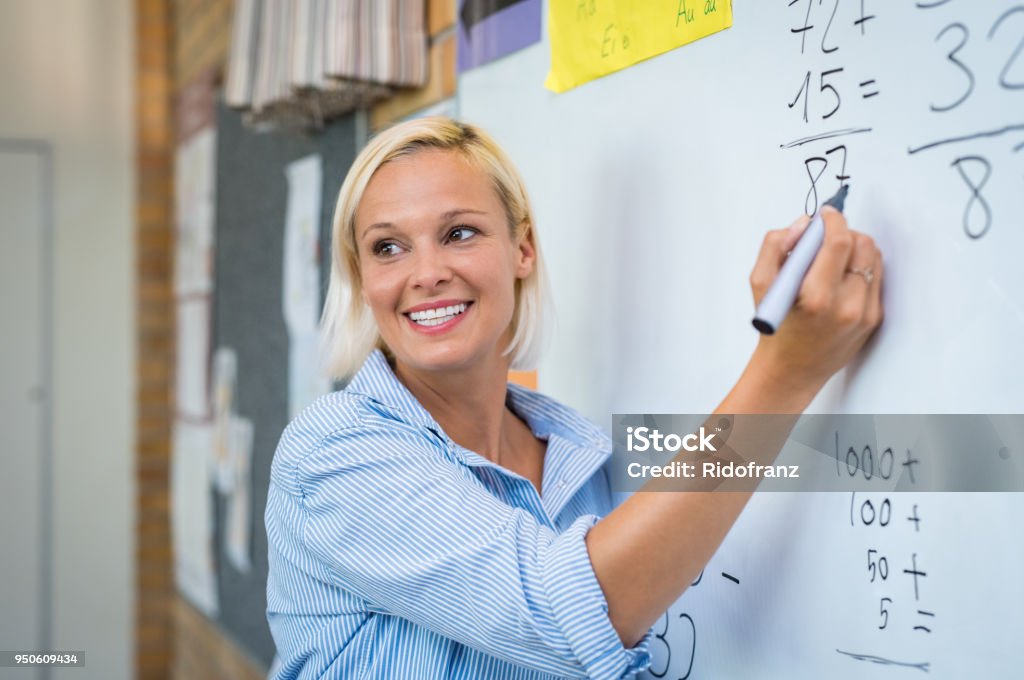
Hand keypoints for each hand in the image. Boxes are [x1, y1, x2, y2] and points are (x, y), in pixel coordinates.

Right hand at [748, 208, 883, 397]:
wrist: (792, 370)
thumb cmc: (776, 327)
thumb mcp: (760, 285)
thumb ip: (775, 246)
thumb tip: (803, 223)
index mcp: (816, 298)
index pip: (839, 242)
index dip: (833, 220)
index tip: (825, 214)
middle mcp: (847, 306)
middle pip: (862, 244)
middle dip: (844, 232)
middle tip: (825, 238)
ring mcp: (865, 314)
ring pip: (874, 257)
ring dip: (855, 249)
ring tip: (833, 260)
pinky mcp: (875, 318)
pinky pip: (875, 277)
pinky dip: (859, 269)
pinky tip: (840, 279)